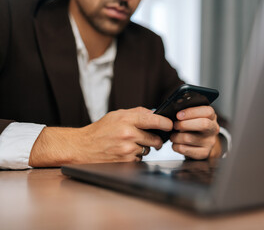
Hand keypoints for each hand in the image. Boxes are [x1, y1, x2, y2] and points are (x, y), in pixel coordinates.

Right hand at [29, 107, 172, 166]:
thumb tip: (155, 113)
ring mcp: (127, 149)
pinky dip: (136, 155)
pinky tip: (125, 151)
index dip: (166, 123)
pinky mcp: (125, 161)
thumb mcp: (117, 114)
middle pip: (155, 138)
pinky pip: (140, 158)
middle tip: (154, 138)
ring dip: (144, 147)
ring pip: (148, 149)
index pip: (153, 120)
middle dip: (157, 140)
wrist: (82, 146)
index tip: (170, 125)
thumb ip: (137, 112)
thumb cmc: (100, 129)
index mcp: (126, 119)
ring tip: (130, 144)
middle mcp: (128, 134)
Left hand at [170, 106, 221, 158]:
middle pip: (203, 124)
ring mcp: (210, 142)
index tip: (178, 115)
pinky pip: (185, 149)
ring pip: (189, 138)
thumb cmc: (193, 127)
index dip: (191, 112)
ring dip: (176, 136)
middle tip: (175, 125)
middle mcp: (213, 129)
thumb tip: (174, 109)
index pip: (207, 111)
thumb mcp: (194, 117)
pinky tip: (176, 144)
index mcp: (211, 116)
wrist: (199, 144)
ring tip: (173, 136)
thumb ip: (187, 112)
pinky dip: (176, 146)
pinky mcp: (204, 153)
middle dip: (184, 124)